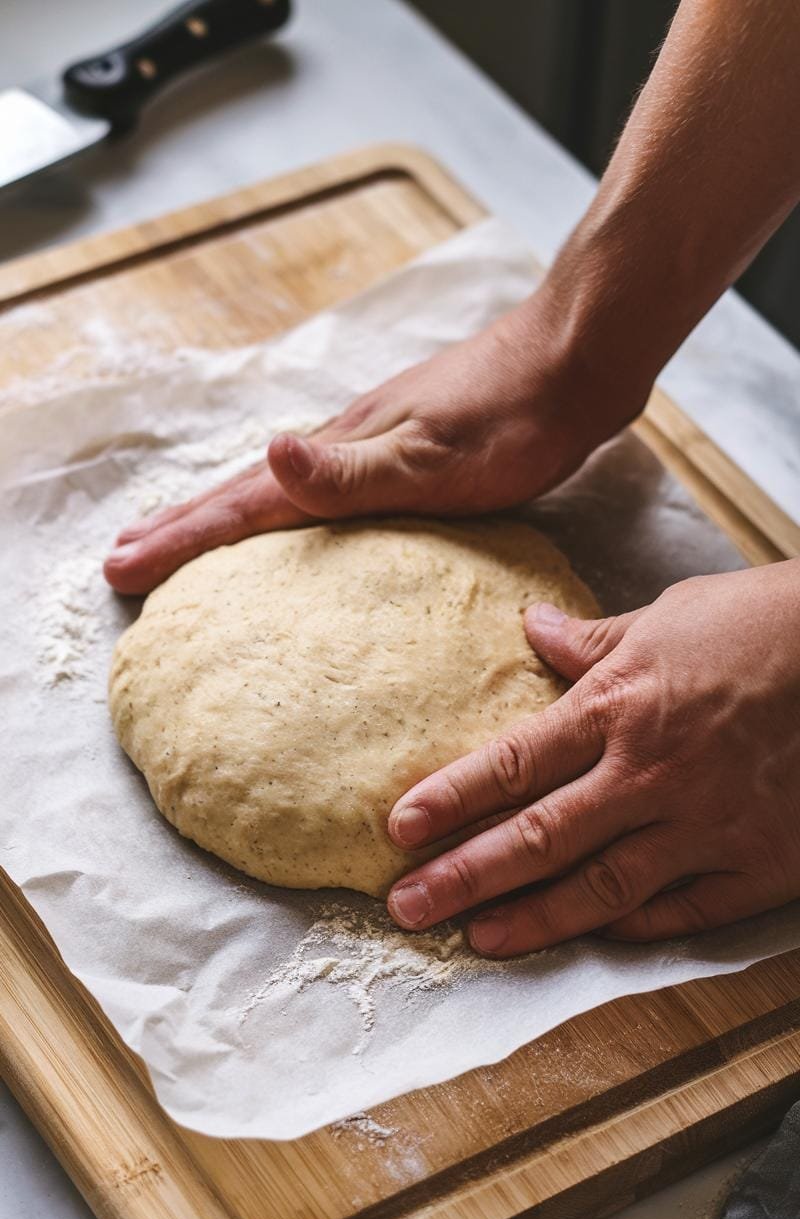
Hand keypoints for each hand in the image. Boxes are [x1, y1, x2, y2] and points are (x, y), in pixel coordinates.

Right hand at [104, 295, 636, 594]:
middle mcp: (345, 442)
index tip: (120, 568)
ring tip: (184, 534)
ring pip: (278, 485)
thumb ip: (353, 470)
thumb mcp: (436, 457)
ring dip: (223, 514)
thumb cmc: (516, 419)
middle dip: (182, 526)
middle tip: (124, 556)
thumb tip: (266, 455)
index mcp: (342, 452)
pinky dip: (281, 504)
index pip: (243, 504)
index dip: (182, 538)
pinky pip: (319, 484)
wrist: (577, 359)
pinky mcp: (407, 443)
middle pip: (245, 489)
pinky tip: (295, 513)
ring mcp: (374, 440)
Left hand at [386, 559, 799, 956]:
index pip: (514, 762)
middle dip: (464, 875)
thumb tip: (531, 628)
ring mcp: (706, 824)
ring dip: (533, 918)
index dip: (452, 798)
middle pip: (539, 836)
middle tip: (407, 906)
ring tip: (476, 939)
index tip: (400, 829)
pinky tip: (591, 939)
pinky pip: (682, 911)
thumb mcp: (666, 618)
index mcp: (620, 706)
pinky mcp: (759, 863)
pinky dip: (632, 928)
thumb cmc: (763, 627)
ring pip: (602, 887)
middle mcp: (652, 773)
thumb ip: (592, 641)